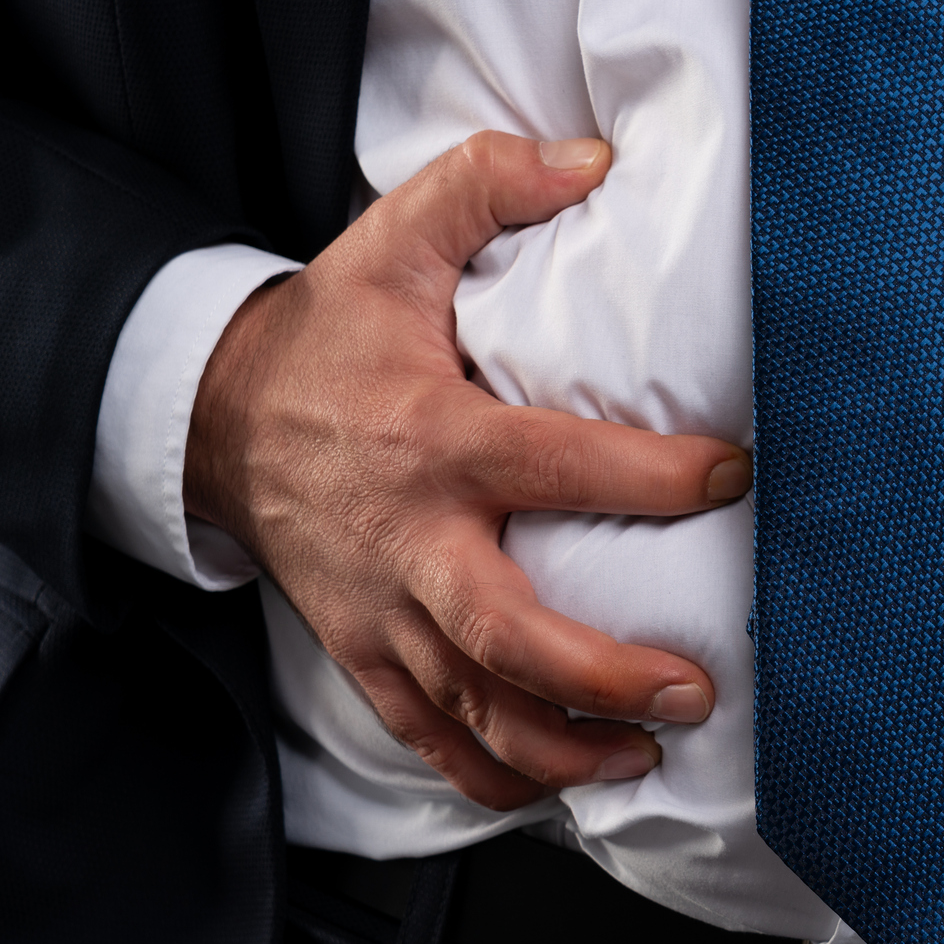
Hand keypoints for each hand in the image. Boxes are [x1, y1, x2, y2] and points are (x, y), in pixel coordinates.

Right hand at [184, 132, 749, 809]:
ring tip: (647, 754)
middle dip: (605, 674)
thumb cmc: (325, 337)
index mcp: (433, 438)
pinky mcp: (363, 654)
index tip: (730, 475)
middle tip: (693, 690)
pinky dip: (496, 777)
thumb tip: (596, 160)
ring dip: (565, 748)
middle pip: (506, 635)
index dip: (651, 474)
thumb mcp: (392, 241)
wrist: (213, 417)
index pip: (556, 464)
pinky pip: (428, 738)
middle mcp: (409, 542)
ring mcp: (380, 612)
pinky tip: (566, 784)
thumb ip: (488, 185)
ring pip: (473, 710)